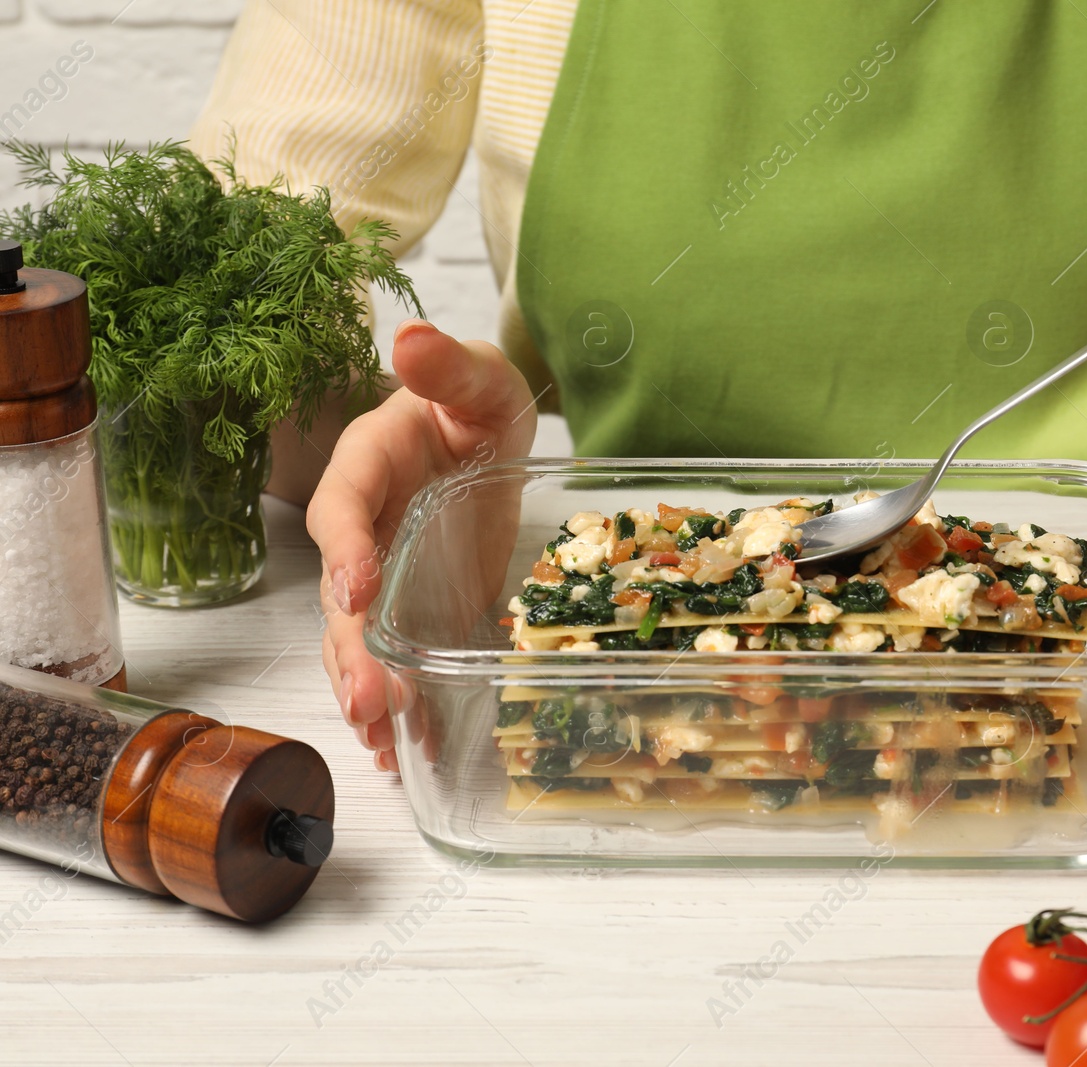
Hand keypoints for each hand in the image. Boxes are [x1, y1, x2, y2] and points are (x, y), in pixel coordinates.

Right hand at [306, 320, 535, 770]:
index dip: (345, 549)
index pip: (342, 509)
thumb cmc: (472, 400)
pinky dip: (395, 702)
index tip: (357, 586)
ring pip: (356, 639)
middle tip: (370, 700)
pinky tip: (400, 748)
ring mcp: (382, 576)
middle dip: (353, 649)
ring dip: (364, 688)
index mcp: (365, 466)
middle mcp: (361, 529)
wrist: (485, 433)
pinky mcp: (411, 608)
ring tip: (379, 739)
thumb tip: (412, 338)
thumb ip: (447, 367)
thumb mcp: (476, 378)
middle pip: (341, 596)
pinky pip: (391, 657)